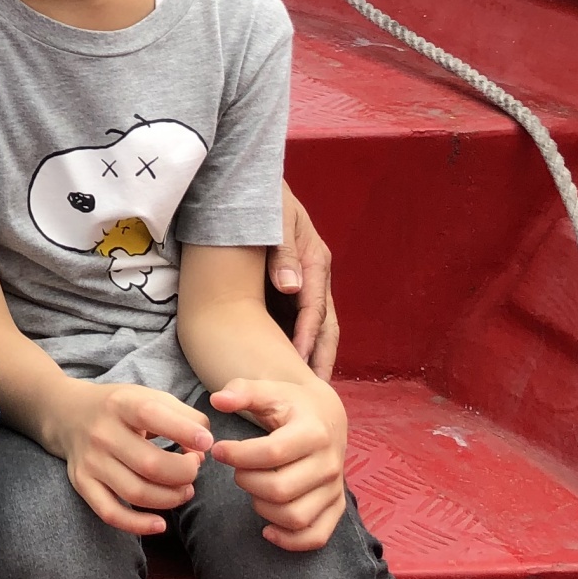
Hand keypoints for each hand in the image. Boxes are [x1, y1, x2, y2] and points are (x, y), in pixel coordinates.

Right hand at [48, 379, 213, 537]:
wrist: (67, 413)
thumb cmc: (121, 408)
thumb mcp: (149, 397)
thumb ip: (184, 418)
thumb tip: (202, 451)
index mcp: (121, 404)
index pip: (151, 415)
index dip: (184, 431)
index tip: (206, 442)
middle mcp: (102, 433)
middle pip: (150, 464)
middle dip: (183, 473)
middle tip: (193, 470)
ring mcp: (91, 461)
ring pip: (136, 493)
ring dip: (170, 498)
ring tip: (185, 491)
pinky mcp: (82, 483)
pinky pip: (110, 513)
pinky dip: (138, 525)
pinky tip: (160, 524)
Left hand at [209, 374, 347, 550]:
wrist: (328, 416)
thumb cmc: (292, 404)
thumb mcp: (269, 390)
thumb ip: (242, 391)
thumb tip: (217, 401)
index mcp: (314, 432)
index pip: (272, 453)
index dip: (239, 455)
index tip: (218, 450)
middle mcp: (329, 463)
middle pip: (280, 489)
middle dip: (247, 482)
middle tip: (236, 470)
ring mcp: (335, 488)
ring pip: (296, 517)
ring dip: (263, 508)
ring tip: (252, 488)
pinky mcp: (336, 506)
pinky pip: (316, 536)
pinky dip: (290, 541)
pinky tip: (267, 529)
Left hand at [273, 181, 338, 378]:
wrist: (252, 185)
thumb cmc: (263, 199)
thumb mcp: (275, 217)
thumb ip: (282, 250)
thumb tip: (291, 287)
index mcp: (315, 259)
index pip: (315, 307)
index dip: (307, 336)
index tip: (300, 363)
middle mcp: (315, 274)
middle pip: (325, 324)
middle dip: (321, 358)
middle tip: (316, 393)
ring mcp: (305, 281)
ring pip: (316, 326)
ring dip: (313, 355)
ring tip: (307, 389)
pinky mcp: (291, 286)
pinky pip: (297, 319)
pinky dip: (297, 342)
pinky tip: (288, 365)